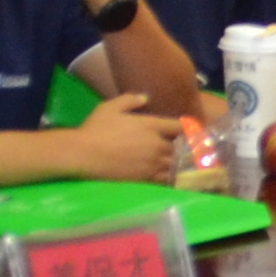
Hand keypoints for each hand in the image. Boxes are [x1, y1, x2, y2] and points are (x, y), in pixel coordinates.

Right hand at [61, 91, 182, 179]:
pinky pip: (166, 179)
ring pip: (176, 164)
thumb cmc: (96, 128)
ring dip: (181, 164)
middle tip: (191, 151)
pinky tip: (174, 178)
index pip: (180, 126)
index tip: (190, 131)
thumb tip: (145, 97)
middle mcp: (156, 144)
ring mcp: (152, 162)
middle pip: (181, 147)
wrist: (84, 154)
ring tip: (185, 165)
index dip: (187, 128)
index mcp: (151, 125)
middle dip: (186, 148)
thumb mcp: (110, 107)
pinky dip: (172, 178)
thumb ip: (130, 100)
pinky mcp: (145, 178)